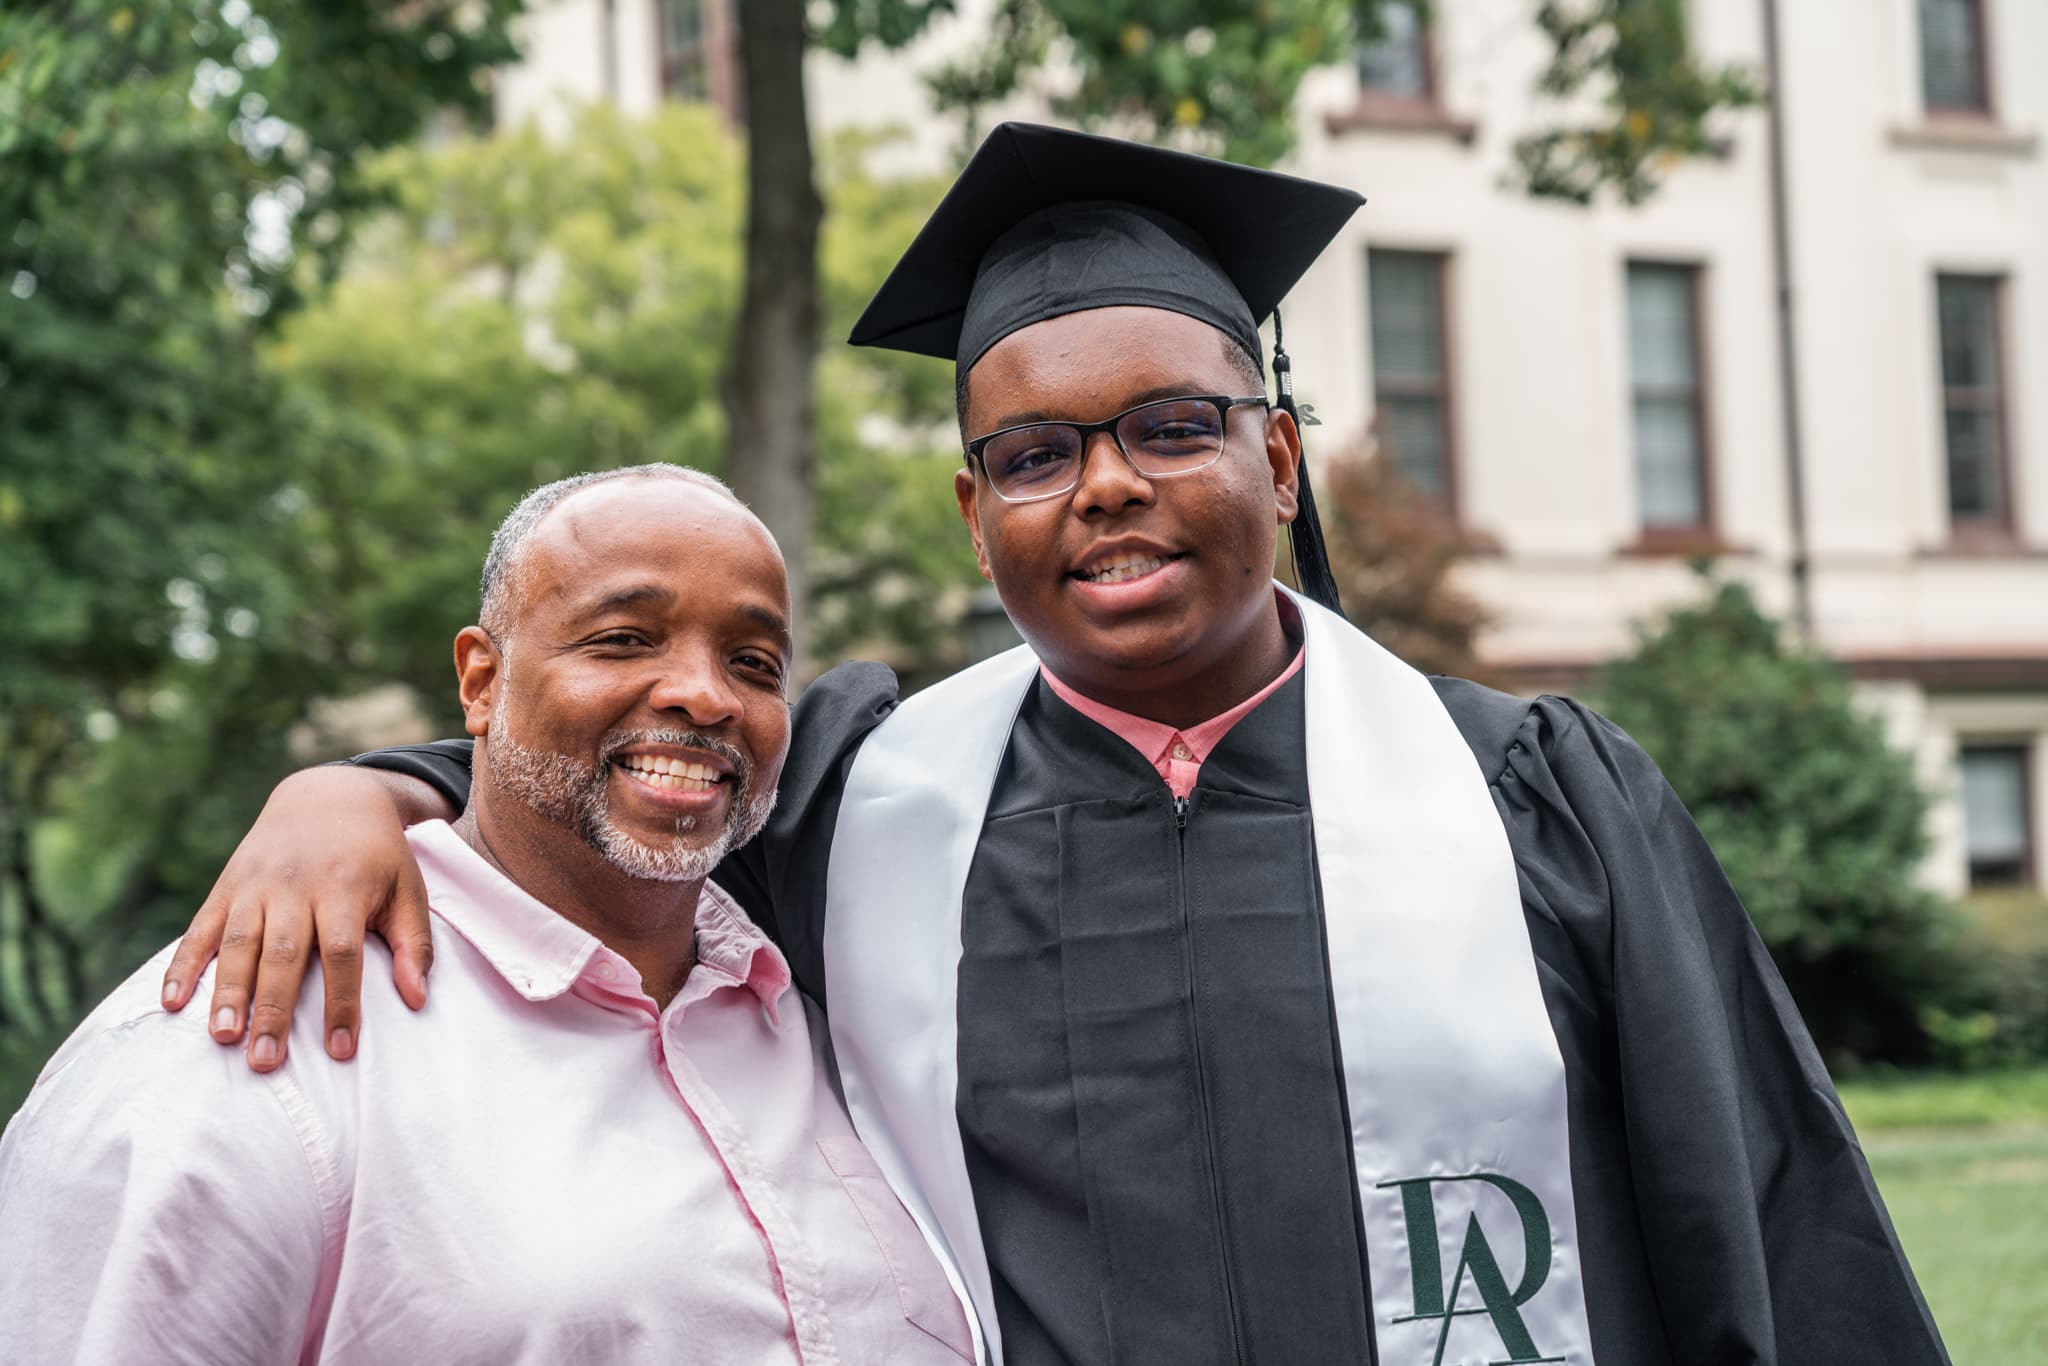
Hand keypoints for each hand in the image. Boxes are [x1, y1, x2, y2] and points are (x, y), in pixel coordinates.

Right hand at [161, 765, 447, 1070]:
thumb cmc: (377, 854)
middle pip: (283, 954)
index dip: (340, 1002)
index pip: (342, 952)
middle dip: (273, 1010)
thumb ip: (415, 943)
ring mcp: (255, 886)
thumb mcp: (409, 887)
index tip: (339, 1051)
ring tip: (222, 1038)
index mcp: (344, 888)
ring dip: (228, 992)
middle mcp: (295, 887)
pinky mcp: (226, 886)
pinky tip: (171, 1002)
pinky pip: (200, 928)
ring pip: (238, 943)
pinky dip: (184, 964)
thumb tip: (417, 999)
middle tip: (265, 1062)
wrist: (329, 795)